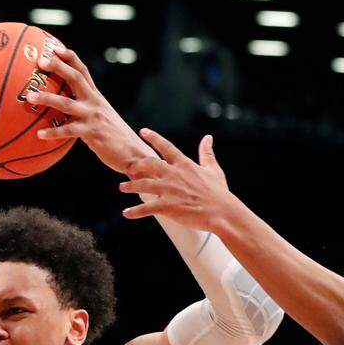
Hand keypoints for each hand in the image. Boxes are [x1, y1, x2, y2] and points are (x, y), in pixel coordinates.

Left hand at [30, 48, 147, 173]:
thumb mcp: (102, 119)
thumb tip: (68, 114)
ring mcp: (93, 116)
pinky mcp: (91, 133)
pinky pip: (68, 131)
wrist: (133, 153)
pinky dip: (53, 132)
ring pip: (66, 103)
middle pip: (75, 78)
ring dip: (46, 98)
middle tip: (40, 61)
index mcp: (97, 97)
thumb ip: (87, 112)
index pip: (83, 71)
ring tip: (29, 97)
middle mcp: (95, 102)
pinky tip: (40, 134)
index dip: (70, 58)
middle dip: (58, 67)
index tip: (54, 47)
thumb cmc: (115, 139)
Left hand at [120, 129, 234, 232]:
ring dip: (130, 186)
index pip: (166, 147)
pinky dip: (135, 211)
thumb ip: (206, 153)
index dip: (154, 137)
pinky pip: (147, 208)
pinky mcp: (167, 206)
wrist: (221, 212)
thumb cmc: (218, 192)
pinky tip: (126, 213)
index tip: (143, 131)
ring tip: (122, 187)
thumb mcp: (213, 169)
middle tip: (128, 166)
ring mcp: (169, 190)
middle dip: (136, 164)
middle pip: (149, 164)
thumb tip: (208, 137)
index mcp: (184, 164)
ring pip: (143, 185)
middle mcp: (173, 174)